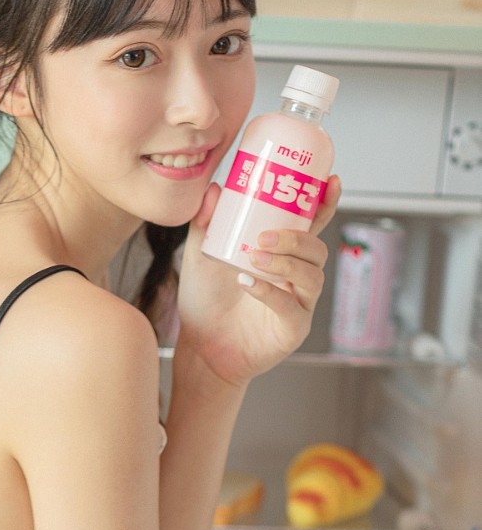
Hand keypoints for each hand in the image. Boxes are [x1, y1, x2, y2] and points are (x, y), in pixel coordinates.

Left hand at [173, 173, 342, 389]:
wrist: (199, 348)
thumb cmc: (206, 302)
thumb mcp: (201, 256)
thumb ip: (206, 224)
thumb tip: (215, 189)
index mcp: (283, 256)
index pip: (312, 226)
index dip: (325, 204)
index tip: (330, 181)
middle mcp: (296, 279)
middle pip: (317, 250)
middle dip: (297, 238)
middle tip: (264, 236)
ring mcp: (298, 305)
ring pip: (312, 276)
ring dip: (286, 263)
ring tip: (256, 257)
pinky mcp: (292, 330)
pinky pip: (291, 307)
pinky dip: (270, 292)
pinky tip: (248, 283)